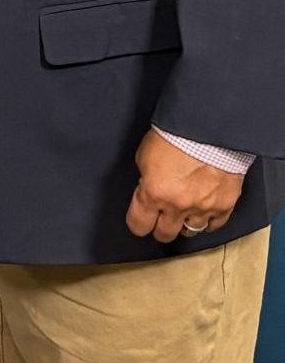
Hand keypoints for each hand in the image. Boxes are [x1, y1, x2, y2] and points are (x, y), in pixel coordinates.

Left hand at [126, 130, 243, 244]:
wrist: (210, 128)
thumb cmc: (175, 136)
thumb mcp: (145, 156)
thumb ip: (146, 179)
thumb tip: (148, 191)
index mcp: (153, 194)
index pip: (138, 225)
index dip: (138, 224)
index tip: (141, 221)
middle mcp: (177, 206)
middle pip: (164, 234)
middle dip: (160, 227)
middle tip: (161, 219)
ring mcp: (203, 207)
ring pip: (190, 232)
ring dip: (185, 225)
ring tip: (184, 216)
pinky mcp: (225, 204)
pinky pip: (215, 225)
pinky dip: (208, 221)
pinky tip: (204, 214)